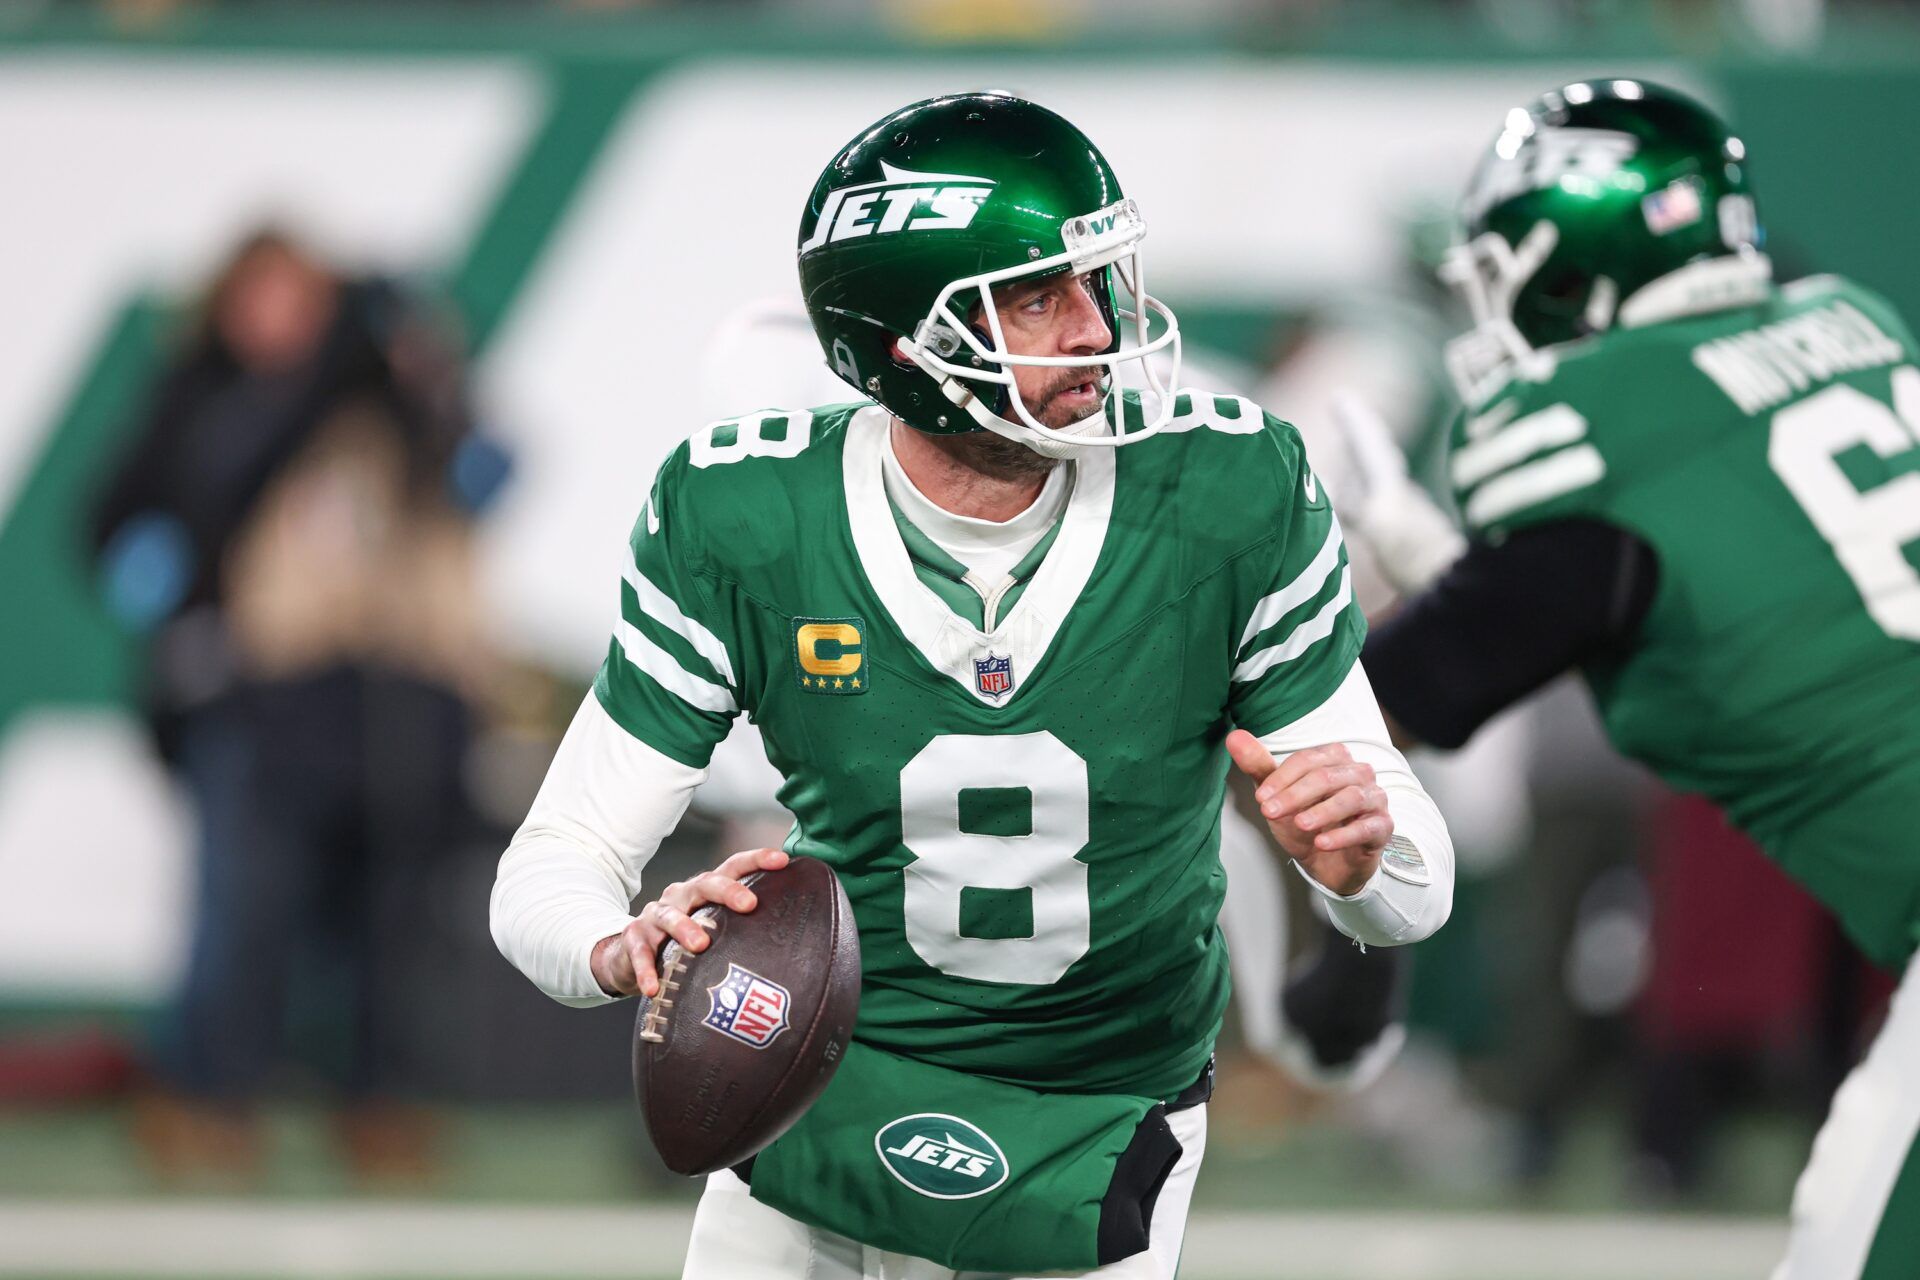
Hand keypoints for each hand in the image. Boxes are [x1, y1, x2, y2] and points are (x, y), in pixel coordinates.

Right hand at [591, 848, 789, 997]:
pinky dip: (646, 970)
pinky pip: (639, 953)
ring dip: (685, 929)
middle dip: (728, 891)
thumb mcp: (712, 928)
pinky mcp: (634, 938)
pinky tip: (654, 987)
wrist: (629, 953)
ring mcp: (656, 915)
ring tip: (701, 945)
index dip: (757, 860)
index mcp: (704, 890)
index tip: (783, 860)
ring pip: (670, 916)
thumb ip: (742, 931)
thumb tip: (795, 945)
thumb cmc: (684, 941)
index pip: (732, 867)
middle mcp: (681, 896)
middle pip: (704, 884)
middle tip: (749, 904)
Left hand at [1225, 731, 1390, 895]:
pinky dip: (1344, 835)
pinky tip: (1322, 843)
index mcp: (1334, 758)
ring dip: (1322, 812)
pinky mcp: (1383, 827)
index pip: (1307, 760)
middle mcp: (1358, 773)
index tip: (1261, 798)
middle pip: (1327, 776)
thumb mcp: (1278, 796)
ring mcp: (1374, 799)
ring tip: (1300, 825)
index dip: (1282, 778)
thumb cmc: (1304, 821)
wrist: (1327, 862)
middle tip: (1270, 812)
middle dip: (1295, 795)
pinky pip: (1368, 827)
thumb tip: (1234, 736)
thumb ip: (1259, 767)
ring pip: (1352, 797)